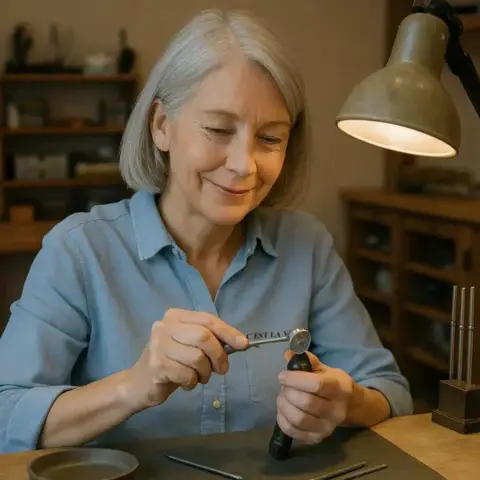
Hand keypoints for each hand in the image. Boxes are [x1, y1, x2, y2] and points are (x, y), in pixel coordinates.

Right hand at [121, 308, 247, 412]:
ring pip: (197, 358)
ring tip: (200, 377)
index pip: (207, 320)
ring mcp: (158, 345)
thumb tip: (242, 342)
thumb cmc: (171, 361)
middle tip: (222, 369)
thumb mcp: (190, 345)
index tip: (243, 344)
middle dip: (219, 355)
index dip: (228, 332)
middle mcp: (164, 326)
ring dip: (205, 373)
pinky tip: (186, 382)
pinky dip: (192, 382)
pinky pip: (187, 374)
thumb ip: (211, 339)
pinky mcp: (157, 365)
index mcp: (175, 316)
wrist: (139, 383)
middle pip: (204, 337)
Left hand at [276, 350, 353, 444]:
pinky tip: (283, 409)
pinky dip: (282, 419)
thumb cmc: (332, 383)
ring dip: (284, 405)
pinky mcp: (316, 438)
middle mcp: (336, 411)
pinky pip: (293, 431)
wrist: (348, 406)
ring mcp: (327, 428)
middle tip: (284, 386)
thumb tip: (287, 354)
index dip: (295, 379)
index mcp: (339, 389)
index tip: (282, 375)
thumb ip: (307, 361)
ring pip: (298, 418)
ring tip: (283, 396)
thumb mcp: (324, 368)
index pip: (316, 384)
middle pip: (305, 402)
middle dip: (288, 391)